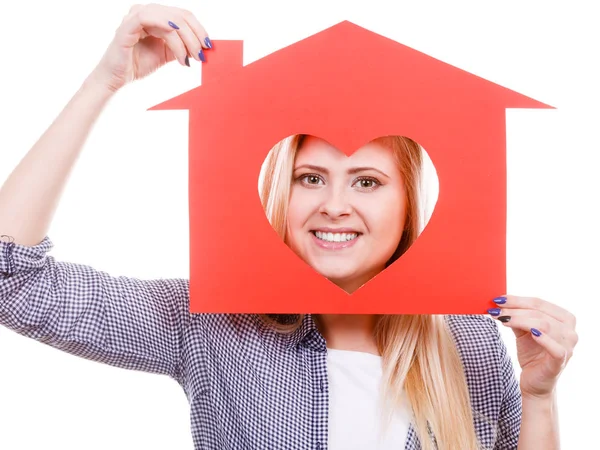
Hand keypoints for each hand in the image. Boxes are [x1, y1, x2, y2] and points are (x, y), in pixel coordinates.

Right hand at [89, 3, 211, 92]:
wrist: (117, 79)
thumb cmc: (139, 64)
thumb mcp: (168, 54)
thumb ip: (183, 47)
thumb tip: (204, 47)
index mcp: (156, 16)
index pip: (183, 15)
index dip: (199, 29)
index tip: (209, 46)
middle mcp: (146, 12)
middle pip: (179, 15)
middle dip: (195, 36)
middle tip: (202, 54)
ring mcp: (135, 17)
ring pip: (169, 19)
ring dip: (184, 38)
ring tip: (189, 57)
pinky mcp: (126, 26)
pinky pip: (147, 18)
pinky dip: (166, 29)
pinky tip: (177, 44)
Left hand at [487, 295, 577, 399]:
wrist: (534, 381)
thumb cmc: (532, 353)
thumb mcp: (522, 331)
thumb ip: (516, 317)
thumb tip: (500, 302)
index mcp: (564, 318)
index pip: (539, 303)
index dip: (517, 300)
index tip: (498, 299)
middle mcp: (570, 331)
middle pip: (540, 313)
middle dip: (515, 310)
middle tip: (496, 310)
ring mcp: (568, 347)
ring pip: (544, 325)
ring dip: (520, 320)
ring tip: (502, 320)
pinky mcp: (561, 361)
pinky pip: (556, 348)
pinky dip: (544, 339)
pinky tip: (531, 333)